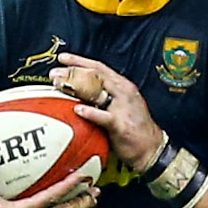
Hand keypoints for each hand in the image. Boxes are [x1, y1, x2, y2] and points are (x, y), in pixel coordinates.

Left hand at [53, 54, 164, 168]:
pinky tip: (77, 109)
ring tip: (59, 85)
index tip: (63, 58)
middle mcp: (124, 93)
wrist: (153, 149)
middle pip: (96, 76)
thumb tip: (80, 93)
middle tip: (55, 72)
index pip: (100, 68)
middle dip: (73, 71)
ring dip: (76, 87)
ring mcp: (123, 108)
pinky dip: (90, 112)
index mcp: (123, 87)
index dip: (80, 61)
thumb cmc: (136, 129)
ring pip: (97, 91)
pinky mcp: (121, 124)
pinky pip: (103, 116)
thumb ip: (104, 97)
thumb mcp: (122, 106)